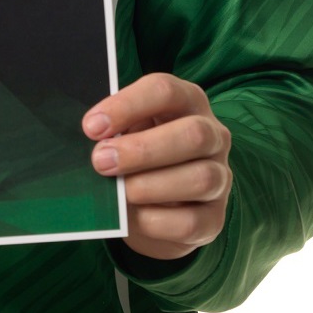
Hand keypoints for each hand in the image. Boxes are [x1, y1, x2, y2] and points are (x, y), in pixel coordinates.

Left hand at [83, 72, 231, 261]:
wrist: (159, 202)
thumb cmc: (138, 153)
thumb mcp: (127, 131)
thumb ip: (113, 132)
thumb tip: (93, 145)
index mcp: (187, 101)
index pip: (165, 91)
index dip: (127, 106)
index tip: (92, 127)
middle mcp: (213, 136)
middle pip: (193, 134)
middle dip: (142, 150)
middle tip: (101, 161)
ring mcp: (220, 177)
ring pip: (201, 178)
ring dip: (151, 186)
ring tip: (118, 192)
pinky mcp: (214, 217)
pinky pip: (192, 222)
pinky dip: (156, 221)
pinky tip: (132, 217)